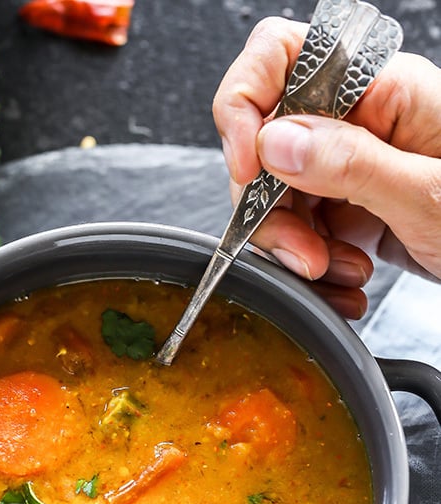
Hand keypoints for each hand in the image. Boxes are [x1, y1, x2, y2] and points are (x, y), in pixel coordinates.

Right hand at [213, 18, 440, 319]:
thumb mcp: (427, 195)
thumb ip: (349, 165)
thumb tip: (275, 141)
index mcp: (381, 90)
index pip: (279, 57)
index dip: (246, 106)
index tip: (248, 165)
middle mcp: (359, 120)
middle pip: (266, 144)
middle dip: (271, 209)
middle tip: (303, 255)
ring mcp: (352, 164)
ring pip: (277, 197)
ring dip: (295, 249)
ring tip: (339, 274)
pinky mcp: (351, 206)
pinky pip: (303, 231)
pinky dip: (313, 267)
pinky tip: (345, 282)